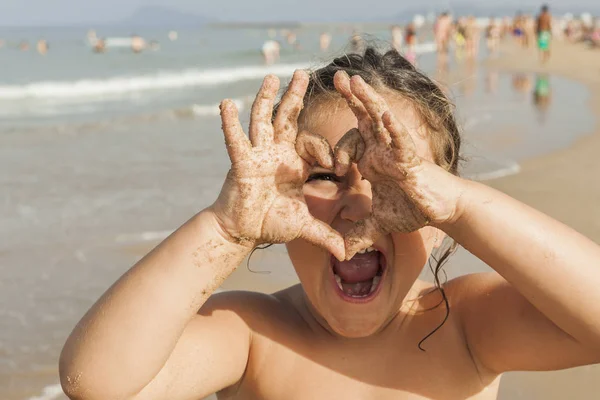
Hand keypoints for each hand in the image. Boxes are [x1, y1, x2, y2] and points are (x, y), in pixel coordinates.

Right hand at [211, 71, 344, 260]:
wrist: (243, 230)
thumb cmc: (271, 223)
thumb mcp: (303, 226)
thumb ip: (325, 235)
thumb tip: (346, 254)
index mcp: (295, 163)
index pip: (314, 145)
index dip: (327, 152)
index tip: (339, 167)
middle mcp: (277, 153)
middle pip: (287, 118)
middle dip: (295, 96)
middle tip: (303, 73)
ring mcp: (258, 154)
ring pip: (263, 120)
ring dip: (266, 98)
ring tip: (271, 76)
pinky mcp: (241, 162)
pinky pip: (235, 139)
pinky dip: (229, 122)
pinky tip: (226, 103)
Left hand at [333, 71, 460, 257]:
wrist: (441, 210)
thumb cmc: (412, 208)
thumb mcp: (377, 221)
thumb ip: (358, 232)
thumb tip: (342, 252)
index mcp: (372, 159)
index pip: (349, 141)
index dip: (336, 150)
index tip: (332, 167)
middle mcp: (382, 149)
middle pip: (363, 117)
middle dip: (351, 98)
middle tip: (337, 77)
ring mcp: (396, 151)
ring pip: (379, 119)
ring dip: (367, 99)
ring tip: (354, 80)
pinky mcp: (410, 158)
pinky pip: (399, 140)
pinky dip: (391, 128)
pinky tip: (381, 115)